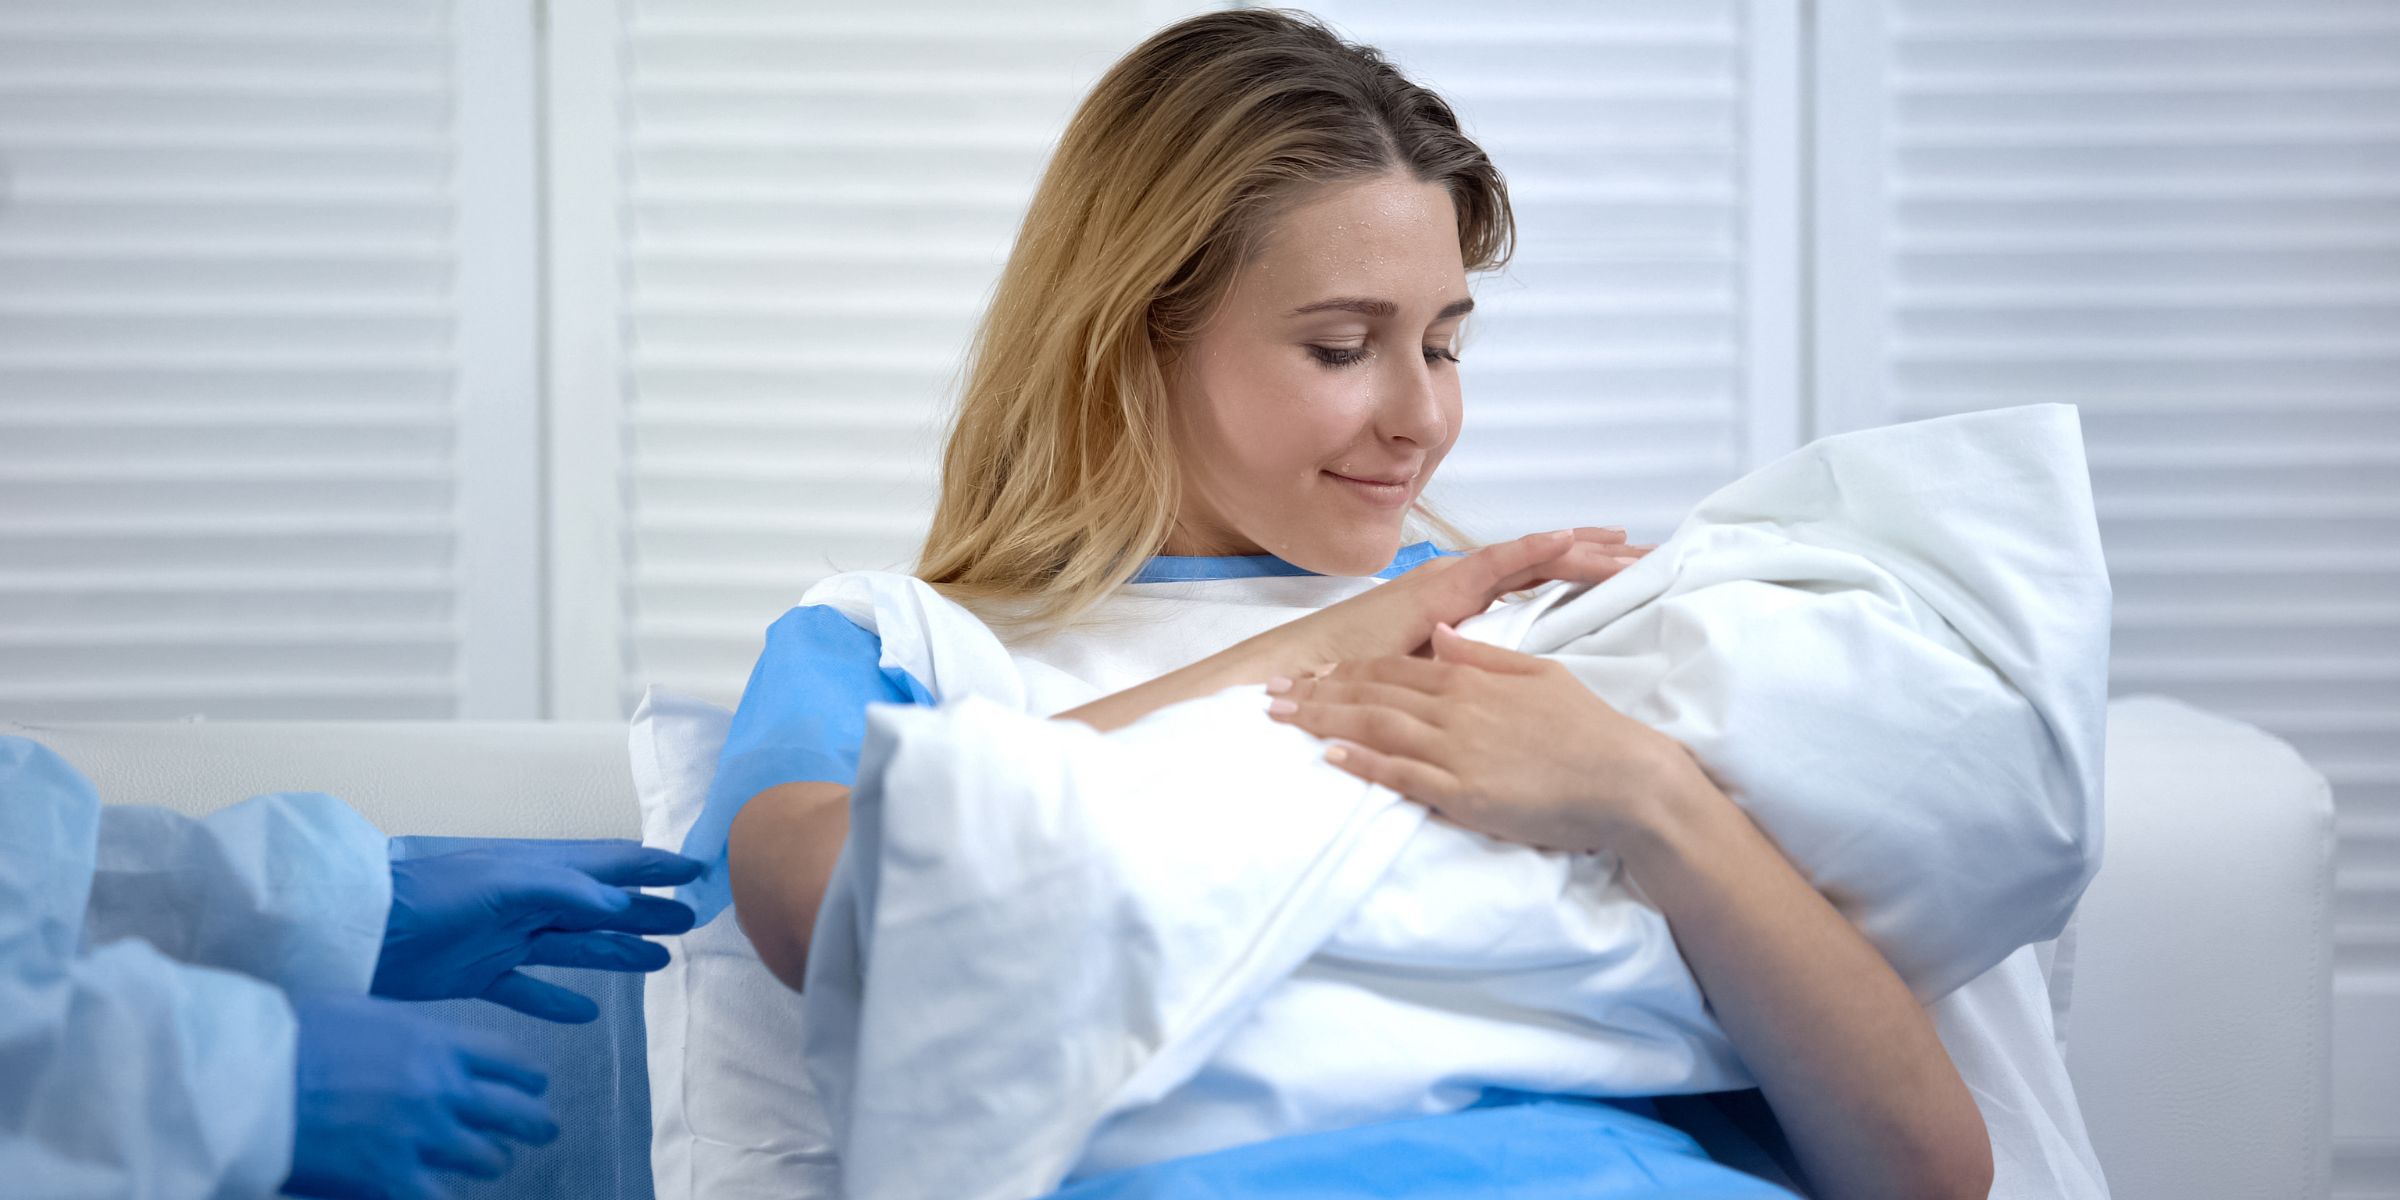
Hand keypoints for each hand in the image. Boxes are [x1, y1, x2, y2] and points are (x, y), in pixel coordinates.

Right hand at [285, 993, 558, 1199]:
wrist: (249, 1077)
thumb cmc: (291, 1036)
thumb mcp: (361, 1012)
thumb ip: (401, 1030)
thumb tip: (411, 1037)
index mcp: (437, 1043)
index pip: (511, 1060)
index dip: (527, 1077)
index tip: (532, 1086)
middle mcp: (442, 1089)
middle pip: (518, 1111)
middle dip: (535, 1123)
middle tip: (540, 1129)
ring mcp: (421, 1136)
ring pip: (490, 1157)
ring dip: (492, 1160)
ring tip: (492, 1162)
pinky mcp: (391, 1179)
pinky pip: (444, 1197)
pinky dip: (447, 1196)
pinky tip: (444, 1193)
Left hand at [373, 840, 701, 1022]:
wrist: (365, 932)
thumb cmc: (434, 896)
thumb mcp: (507, 883)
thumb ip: (566, 889)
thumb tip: (622, 898)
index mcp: (541, 870)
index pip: (612, 864)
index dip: (654, 865)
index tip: (697, 868)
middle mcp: (531, 902)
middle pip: (603, 908)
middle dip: (647, 911)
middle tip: (690, 918)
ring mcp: (508, 939)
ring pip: (577, 948)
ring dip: (619, 953)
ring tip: (659, 961)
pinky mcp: (481, 974)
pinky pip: (530, 989)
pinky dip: (558, 1002)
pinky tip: (585, 1014)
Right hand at [1248, 528, 1651, 675]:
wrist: (1313, 674)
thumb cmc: (1359, 684)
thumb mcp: (1429, 685)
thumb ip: (1464, 678)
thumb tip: (1499, 693)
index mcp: (1463, 604)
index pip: (1534, 585)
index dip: (1582, 579)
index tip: (1631, 575)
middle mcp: (1462, 584)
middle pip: (1544, 567)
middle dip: (1596, 561)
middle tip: (1652, 554)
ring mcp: (1453, 580)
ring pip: (1532, 559)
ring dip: (1581, 553)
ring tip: (1631, 546)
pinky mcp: (1442, 585)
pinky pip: (1498, 564)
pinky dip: (1536, 551)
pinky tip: (1574, 540)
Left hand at [1265, 621, 1696, 853]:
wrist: (1624, 781)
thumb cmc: (1587, 729)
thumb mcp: (1538, 673)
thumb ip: (1483, 654)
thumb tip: (1441, 635)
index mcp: (1472, 677)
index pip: (1393, 669)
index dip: (1346, 670)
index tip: (1310, 673)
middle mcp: (1455, 709)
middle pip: (1370, 695)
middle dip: (1316, 694)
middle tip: (1271, 696)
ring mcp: (1456, 751)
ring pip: (1374, 730)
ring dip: (1323, 723)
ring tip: (1282, 721)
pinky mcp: (1461, 793)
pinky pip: (1398, 776)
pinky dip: (1360, 766)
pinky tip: (1328, 759)